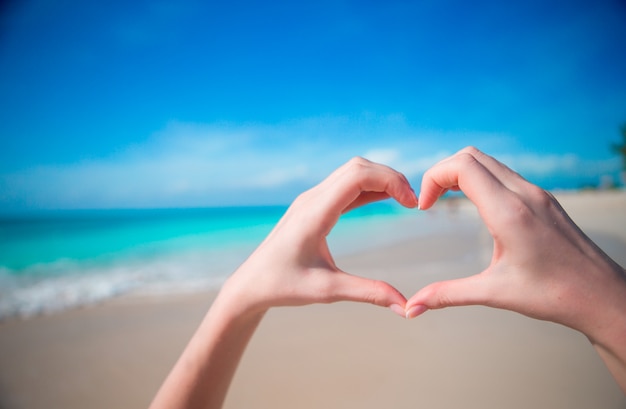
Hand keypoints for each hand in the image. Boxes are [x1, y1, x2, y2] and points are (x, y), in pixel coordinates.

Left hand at [224, 157, 417, 316]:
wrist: (251, 284)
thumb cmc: (283, 286)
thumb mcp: (327, 291)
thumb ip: (368, 293)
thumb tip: (404, 307)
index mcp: (315, 213)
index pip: (358, 176)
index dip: (390, 181)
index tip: (412, 205)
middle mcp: (312, 199)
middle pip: (358, 166)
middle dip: (390, 177)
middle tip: (413, 202)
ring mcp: (311, 199)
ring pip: (351, 172)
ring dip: (380, 179)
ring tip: (405, 201)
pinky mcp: (312, 206)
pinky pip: (345, 186)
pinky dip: (368, 188)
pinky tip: (386, 199)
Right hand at [405, 147, 625, 390]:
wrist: (602, 295)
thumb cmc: (554, 294)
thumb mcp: (494, 293)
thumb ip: (448, 294)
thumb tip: (413, 307)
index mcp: (509, 212)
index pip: (462, 166)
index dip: (433, 178)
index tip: (425, 207)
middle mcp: (524, 194)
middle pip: (471, 156)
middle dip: (442, 172)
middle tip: (431, 201)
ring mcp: (536, 194)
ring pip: (489, 162)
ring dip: (461, 174)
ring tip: (447, 201)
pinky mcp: (544, 199)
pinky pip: (504, 174)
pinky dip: (481, 180)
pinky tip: (477, 208)